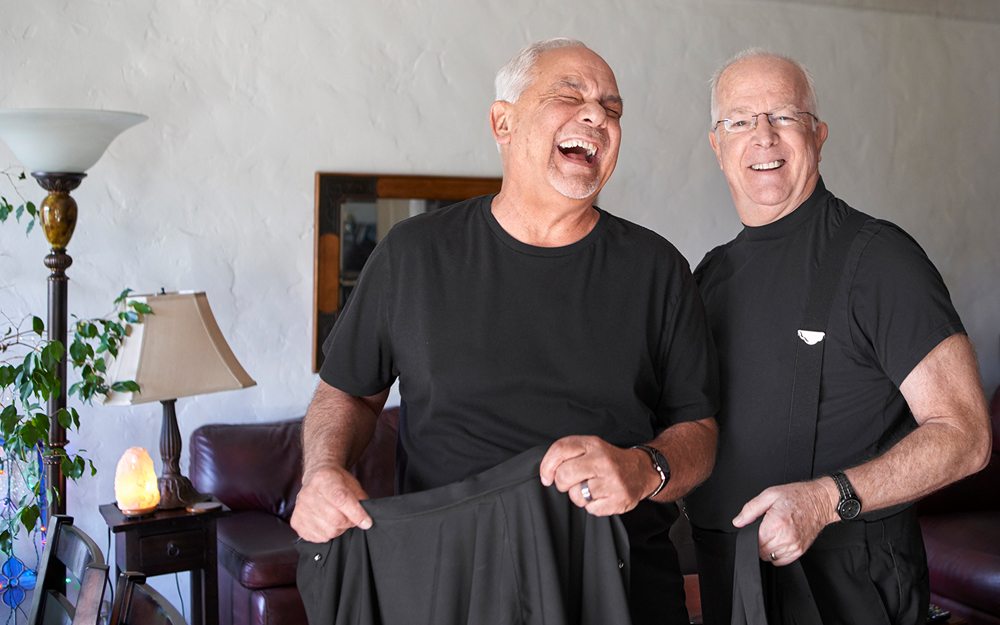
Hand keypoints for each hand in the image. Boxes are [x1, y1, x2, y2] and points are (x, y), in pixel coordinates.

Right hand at [290, 465, 372, 542]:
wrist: (316, 480)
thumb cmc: (336, 482)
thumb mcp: (351, 484)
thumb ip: (360, 500)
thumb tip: (365, 521)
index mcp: (324, 479)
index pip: (341, 499)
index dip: (356, 513)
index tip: (366, 522)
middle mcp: (308, 493)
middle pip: (335, 519)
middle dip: (349, 522)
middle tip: (351, 518)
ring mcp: (300, 508)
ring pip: (328, 531)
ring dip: (338, 529)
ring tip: (337, 518)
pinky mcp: (296, 522)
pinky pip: (318, 538)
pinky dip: (327, 534)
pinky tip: (326, 522)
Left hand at [539, 435, 656, 515]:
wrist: (641, 471)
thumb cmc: (608, 461)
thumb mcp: (590, 447)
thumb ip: (569, 454)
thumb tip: (547, 473)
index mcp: (592, 445)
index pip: (559, 449)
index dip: (547, 466)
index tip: (547, 476)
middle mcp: (602, 460)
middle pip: (564, 475)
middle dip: (561, 484)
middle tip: (570, 484)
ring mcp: (612, 480)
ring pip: (576, 495)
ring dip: (579, 496)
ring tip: (589, 490)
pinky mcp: (619, 499)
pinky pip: (591, 509)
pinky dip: (592, 506)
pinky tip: (601, 497)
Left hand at [732, 478, 838, 564]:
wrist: (819, 501)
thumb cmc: (796, 496)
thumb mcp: (769, 495)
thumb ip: (750, 509)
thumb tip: (738, 522)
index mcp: (775, 524)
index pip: (753, 542)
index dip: (750, 536)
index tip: (754, 528)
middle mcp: (785, 538)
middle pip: (761, 551)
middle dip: (758, 541)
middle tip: (765, 528)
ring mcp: (794, 546)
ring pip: (770, 558)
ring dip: (767, 549)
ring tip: (773, 533)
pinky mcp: (800, 551)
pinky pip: (781, 561)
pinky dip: (776, 554)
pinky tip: (779, 541)